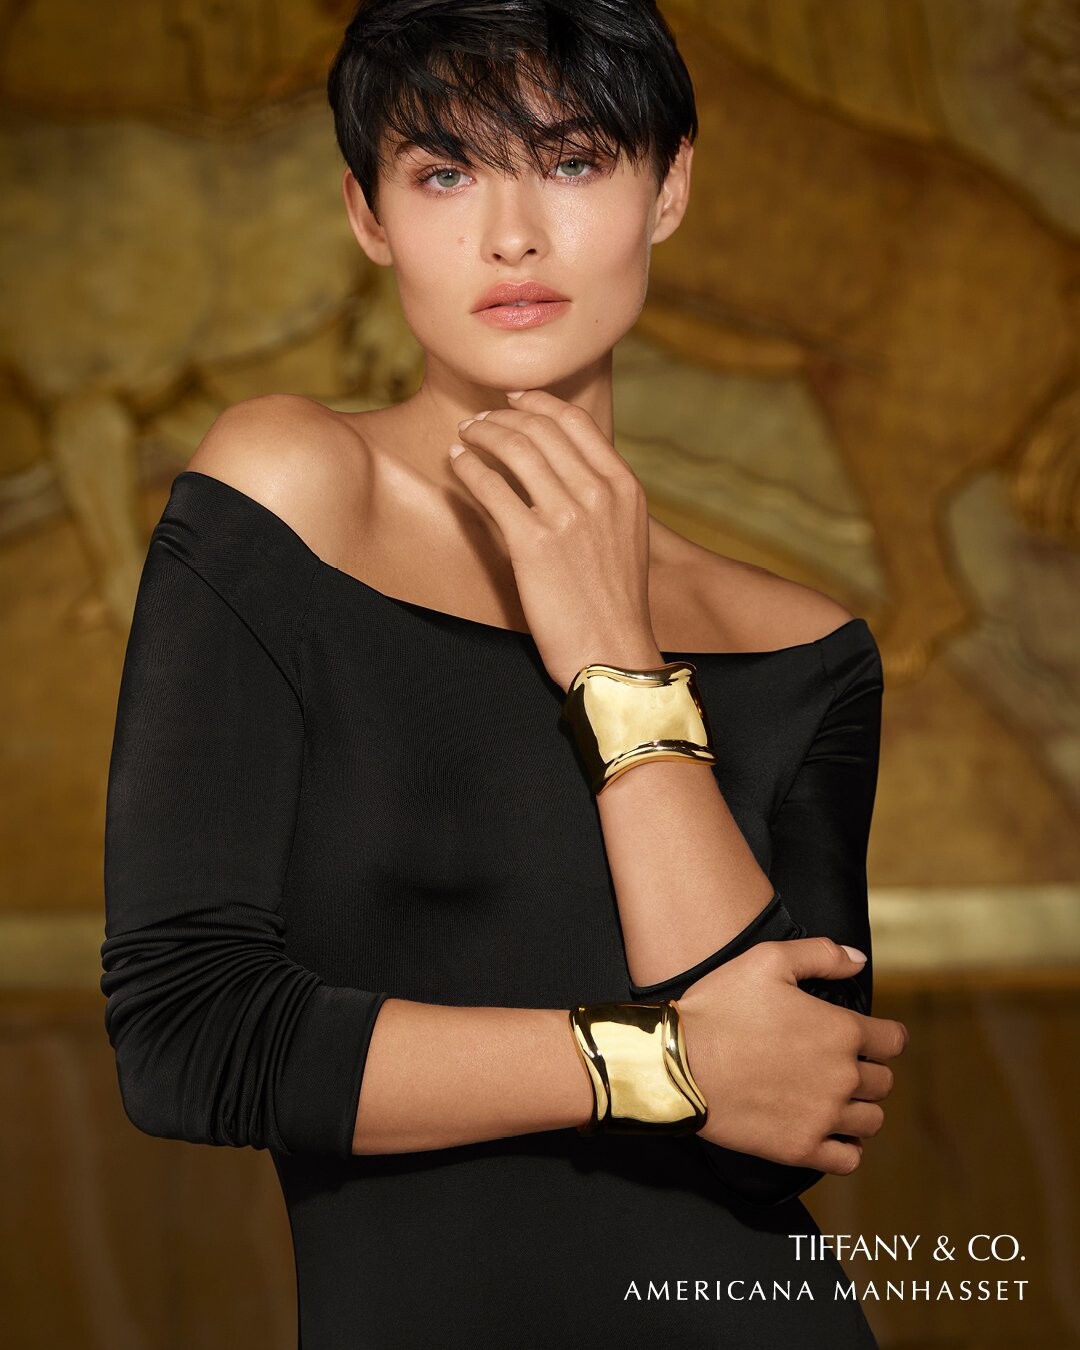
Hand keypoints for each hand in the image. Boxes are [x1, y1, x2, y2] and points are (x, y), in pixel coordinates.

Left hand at [449, 389, 663, 691]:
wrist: (613, 653)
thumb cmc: (614, 604)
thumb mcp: (625, 538)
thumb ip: (602, 500)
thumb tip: (565, 471)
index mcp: (624, 488)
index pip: (576, 423)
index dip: (538, 401)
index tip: (513, 398)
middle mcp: (599, 494)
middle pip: (540, 429)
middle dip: (502, 416)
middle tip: (479, 420)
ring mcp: (567, 516)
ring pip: (515, 449)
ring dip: (481, 434)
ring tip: (464, 435)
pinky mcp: (533, 544)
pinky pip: (491, 487)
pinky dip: (468, 467)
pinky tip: (457, 464)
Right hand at [675, 937, 908, 1174]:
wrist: (678, 1062)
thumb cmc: (720, 1008)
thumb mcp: (767, 961)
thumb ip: (821, 955)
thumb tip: (859, 961)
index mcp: (840, 1031)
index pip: (893, 1041)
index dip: (886, 1036)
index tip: (872, 1037)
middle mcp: (841, 1077)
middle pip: (883, 1082)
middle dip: (869, 1070)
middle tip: (840, 1063)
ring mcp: (823, 1116)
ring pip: (871, 1120)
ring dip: (861, 1107)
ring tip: (838, 1098)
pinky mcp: (801, 1147)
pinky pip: (848, 1159)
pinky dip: (848, 1148)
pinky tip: (833, 1134)